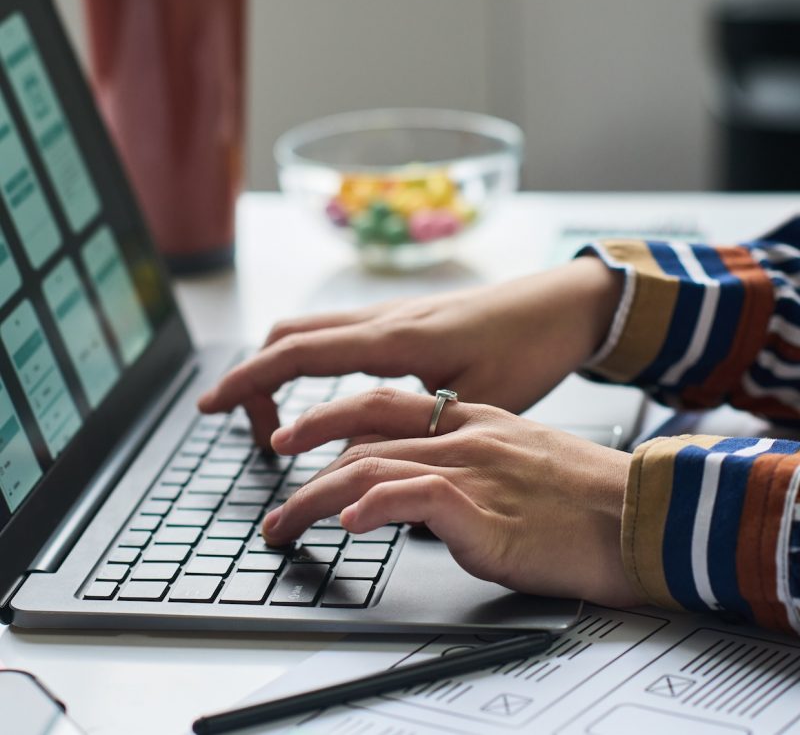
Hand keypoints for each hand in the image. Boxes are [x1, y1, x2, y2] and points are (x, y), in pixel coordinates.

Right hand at [198, 257, 622, 444]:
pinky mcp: (403, 316)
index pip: (295, 355)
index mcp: (392, 339)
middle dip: (252, 376)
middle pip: (288, 334)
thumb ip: (410, 433)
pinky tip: (322, 393)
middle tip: (245, 426)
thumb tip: (355, 471)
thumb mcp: (472, 402)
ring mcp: (391, 312)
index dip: (245, 381)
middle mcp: (382, 317)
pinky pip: (337, 332)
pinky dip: (310, 360)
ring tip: (277, 417)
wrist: (559, 306)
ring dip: (280, 366)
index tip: (209, 405)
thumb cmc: (527, 351)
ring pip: (310, 329)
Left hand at [262, 387, 642, 606]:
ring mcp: (474, 467)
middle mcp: (466, 435)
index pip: (383, 406)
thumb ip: (470, 465)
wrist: (644, 516)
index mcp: (474, 418)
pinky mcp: (485, 508)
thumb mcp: (522, 463)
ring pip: (372, 468)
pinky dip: (372, 509)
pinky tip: (348, 525)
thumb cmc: (587, 497)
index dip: (330, 420)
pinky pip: (412, 497)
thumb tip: (426, 491)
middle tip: (277, 505)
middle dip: (307, 468)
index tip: (295, 440)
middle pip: (363, 437)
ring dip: (317, 499)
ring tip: (286, 526)